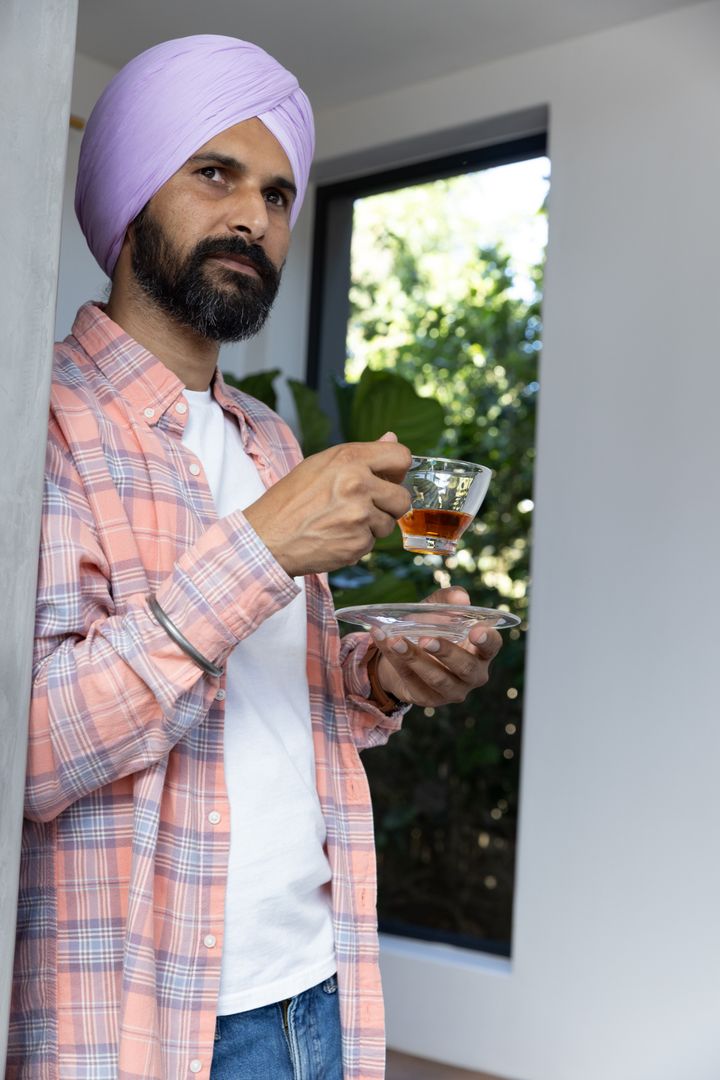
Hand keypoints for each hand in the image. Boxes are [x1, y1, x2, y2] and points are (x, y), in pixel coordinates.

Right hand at [243, 433, 411, 576]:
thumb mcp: (321, 465)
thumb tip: (392, 438)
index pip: (402, 456)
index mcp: (349, 459)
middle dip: (388, 504)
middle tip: (364, 506)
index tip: (389, 478)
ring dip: (372, 525)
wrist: (267, 538)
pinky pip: (373, 543)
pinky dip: (358, 542)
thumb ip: (361, 454)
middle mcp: (358, 485)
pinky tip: (336, 536)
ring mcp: (359, 516)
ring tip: (342, 521)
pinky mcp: (358, 543)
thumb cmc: (290, 499)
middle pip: (402, 496)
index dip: (397, 469)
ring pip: (389, 523)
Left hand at [371, 587, 501, 707]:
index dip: (487, 640)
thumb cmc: (430, 629)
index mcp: (480, 651)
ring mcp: (451, 690)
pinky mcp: (427, 698)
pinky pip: (410, 679)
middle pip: (465, 667)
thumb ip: (447, 601)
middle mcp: (472, 674)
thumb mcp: (437, 611)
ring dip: (414, 658)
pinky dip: (394, 659)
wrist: (403, 653)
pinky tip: (382, 640)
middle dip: (446, 652)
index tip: (476, 631)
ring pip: (436, 678)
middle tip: (426, 640)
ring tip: (396, 640)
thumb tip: (461, 597)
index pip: (492, 646)